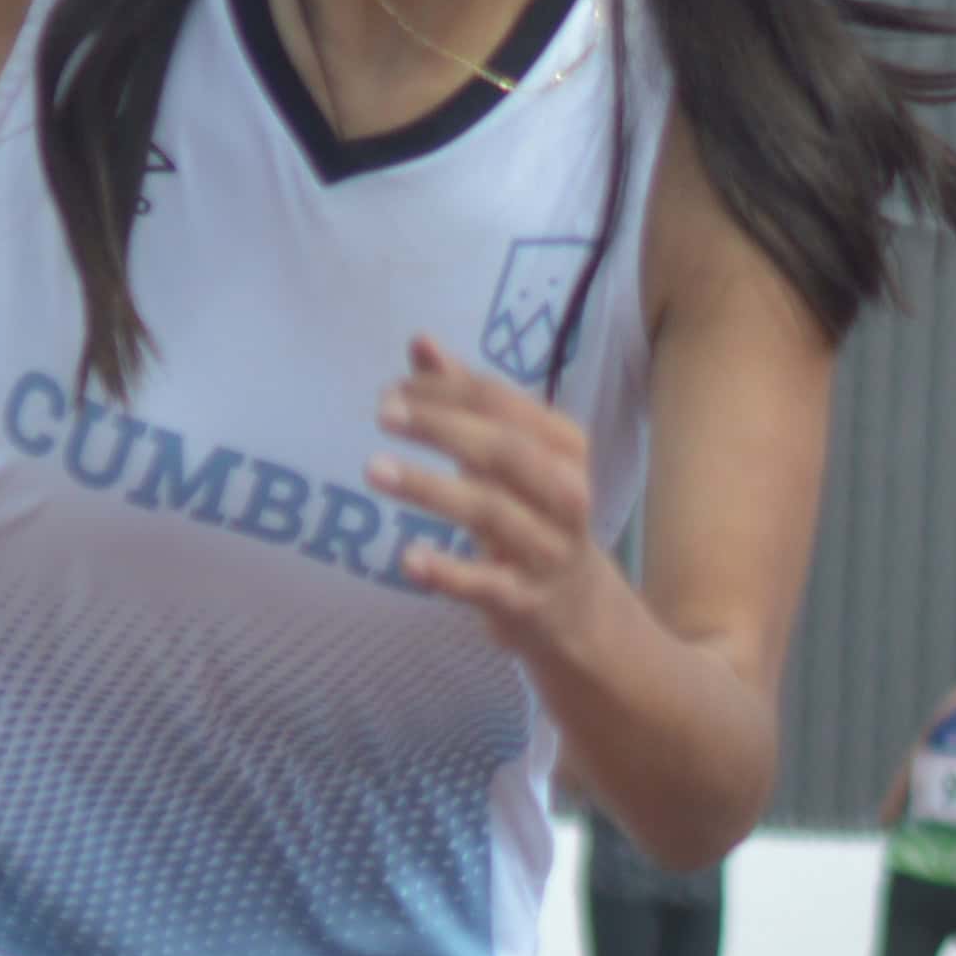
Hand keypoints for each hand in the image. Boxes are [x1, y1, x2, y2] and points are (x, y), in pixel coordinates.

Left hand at [372, 337, 628, 668]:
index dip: (447, 389)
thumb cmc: (535, 518)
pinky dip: (448, 571)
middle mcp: (567, 493)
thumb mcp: (510, 457)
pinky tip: (407, 558)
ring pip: (493, 511)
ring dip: (430, 488)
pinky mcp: (528, 601)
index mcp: (564, 447)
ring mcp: (549, 550)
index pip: (503, 403)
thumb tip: (420, 343)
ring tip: (374, 469)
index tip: (395, 387)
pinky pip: (487, 583)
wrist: (581, 612)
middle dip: (443, 425)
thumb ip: (466, 401)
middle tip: (383, 412)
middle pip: (507, 450)